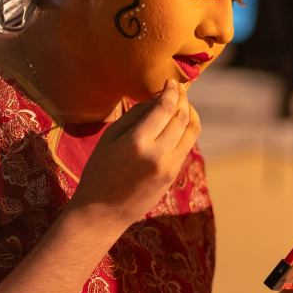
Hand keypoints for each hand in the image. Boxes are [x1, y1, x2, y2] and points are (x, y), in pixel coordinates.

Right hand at [68, 79, 199, 230]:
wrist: (103, 211)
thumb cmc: (100, 170)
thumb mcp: (110, 138)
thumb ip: (135, 115)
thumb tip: (158, 97)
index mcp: (138, 142)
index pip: (166, 108)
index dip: (172, 91)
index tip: (171, 81)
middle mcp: (158, 154)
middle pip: (183, 117)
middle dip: (184, 99)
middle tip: (179, 89)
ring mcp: (169, 167)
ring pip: (192, 131)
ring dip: (191, 113)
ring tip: (183, 103)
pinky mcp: (174, 175)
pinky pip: (187, 145)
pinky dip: (187, 129)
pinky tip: (180, 122)